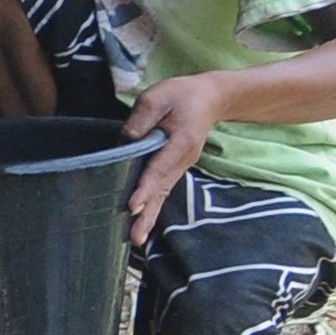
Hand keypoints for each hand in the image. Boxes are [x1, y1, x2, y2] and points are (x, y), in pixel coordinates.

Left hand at [121, 75, 228, 240]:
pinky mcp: (175, 168)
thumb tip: (125, 141)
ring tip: (136, 239)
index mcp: (181, 141)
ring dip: (150, 217)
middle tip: (135, 238)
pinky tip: (141, 223)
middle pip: (162, 190)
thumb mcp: (157, 97)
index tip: (132, 205)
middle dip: (148, 215)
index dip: (145, 187)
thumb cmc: (181, 96)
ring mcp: (181, 166)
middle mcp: (183, 159)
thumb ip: (140, 120)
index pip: (158, 167)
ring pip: (163, 194)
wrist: (210, 98)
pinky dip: (153, 207)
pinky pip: (163, 190)